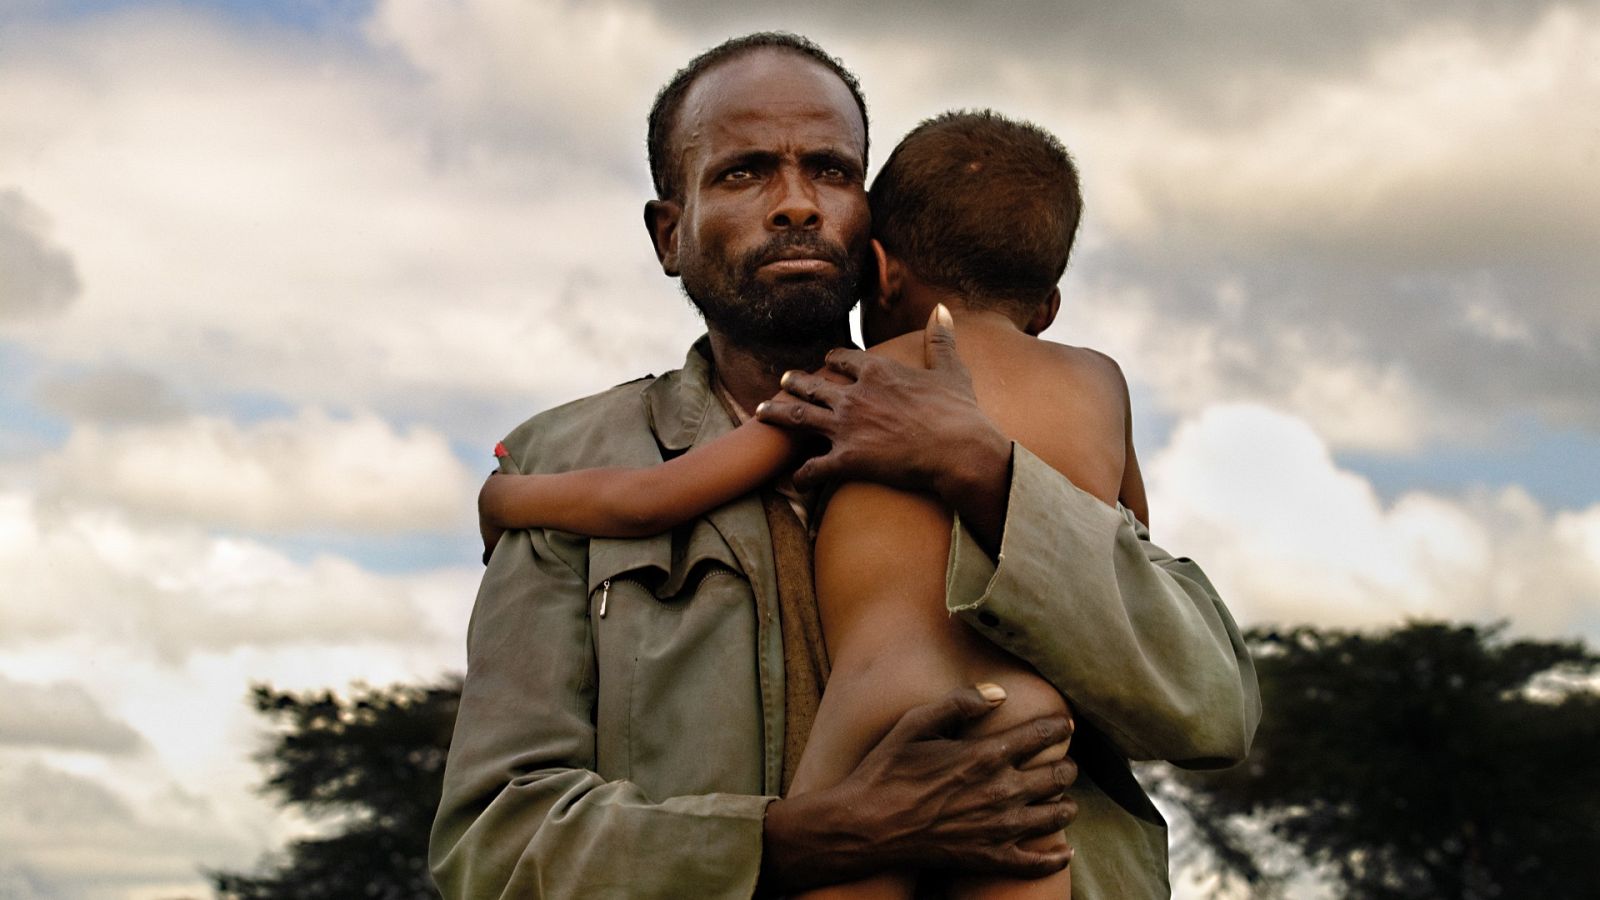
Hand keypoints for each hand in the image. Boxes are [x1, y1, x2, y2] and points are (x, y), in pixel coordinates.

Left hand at [756, 306, 1012, 550]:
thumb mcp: (950, 369)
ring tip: (760, 411)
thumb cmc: (958, 411)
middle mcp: (854, 395)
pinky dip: (801, 475)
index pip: (844, 359)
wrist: (958, 449)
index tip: (828, 361)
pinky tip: (795, 479)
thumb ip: (940, 339)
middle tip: (783, 380)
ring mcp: (846, 427)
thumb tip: (943, 309)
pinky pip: (813, 468)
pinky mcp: (846, 459)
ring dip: (777, 414)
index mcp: (877, 371)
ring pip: (799, 416)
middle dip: (795, 382)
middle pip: (813, 384)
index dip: (834, 360)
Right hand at [761, 686, 1077, 891]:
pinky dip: (1056, 858)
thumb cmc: (886, 771)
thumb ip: (959, 703)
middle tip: (1066, 765)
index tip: (1066, 725)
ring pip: (1056, 816)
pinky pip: (1037, 862)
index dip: (1059, 727)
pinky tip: (1063, 852)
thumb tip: (999, 692)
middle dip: (1066, 768)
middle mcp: (1001, 791)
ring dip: (1066, 806)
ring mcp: (999, 828)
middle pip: (1056, 776)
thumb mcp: (915, 724)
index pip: (1040, 735)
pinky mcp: (990, 858)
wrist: (867, 826)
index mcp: (985, 755)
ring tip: (1064, 801)